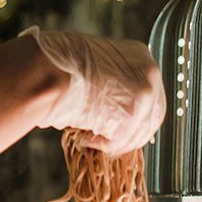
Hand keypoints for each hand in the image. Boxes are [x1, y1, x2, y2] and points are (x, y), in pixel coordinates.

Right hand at [20, 26, 165, 154]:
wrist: (48, 70)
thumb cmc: (57, 65)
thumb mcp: (92, 65)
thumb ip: (108, 82)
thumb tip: (105, 107)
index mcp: (140, 55)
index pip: (150, 91)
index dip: (137, 113)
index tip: (123, 125)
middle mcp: (149, 73)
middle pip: (152, 114)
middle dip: (129, 132)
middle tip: (107, 142)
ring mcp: (144, 94)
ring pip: (138, 131)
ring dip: (114, 141)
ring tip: (89, 140)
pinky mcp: (131, 116)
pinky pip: (120, 140)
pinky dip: (103, 146)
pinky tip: (85, 139)